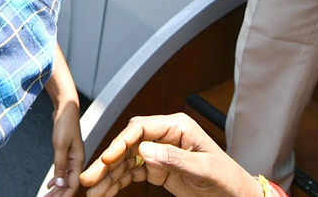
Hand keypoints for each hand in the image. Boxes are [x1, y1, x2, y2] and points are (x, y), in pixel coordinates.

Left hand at [44, 99, 83, 196]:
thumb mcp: (60, 145)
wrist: (66, 107)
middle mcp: (76, 161)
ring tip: (47, 196)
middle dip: (58, 194)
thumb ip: (60, 165)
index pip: (73, 185)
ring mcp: (72, 157)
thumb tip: (59, 184)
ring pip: (64, 178)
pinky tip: (50, 185)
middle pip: (68, 183)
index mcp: (78, 160)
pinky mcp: (66, 153)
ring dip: (56, 188)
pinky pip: (62, 170)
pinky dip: (56, 179)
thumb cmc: (65, 123)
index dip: (64, 195)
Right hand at [79, 113, 259, 196]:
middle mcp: (164, 137)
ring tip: (92, 191)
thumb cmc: (227, 179)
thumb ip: (174, 159)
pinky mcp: (157, 169)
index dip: (121, 142)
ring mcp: (159, 153)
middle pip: (128, 145)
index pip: (140, 128)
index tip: (106, 158)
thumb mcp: (204, 169)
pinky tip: (105, 191)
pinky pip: (132, 174)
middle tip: (90, 178)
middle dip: (107, 162)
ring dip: (109, 176)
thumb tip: (144, 151)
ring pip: (126, 162)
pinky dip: (118, 183)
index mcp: (177, 127)